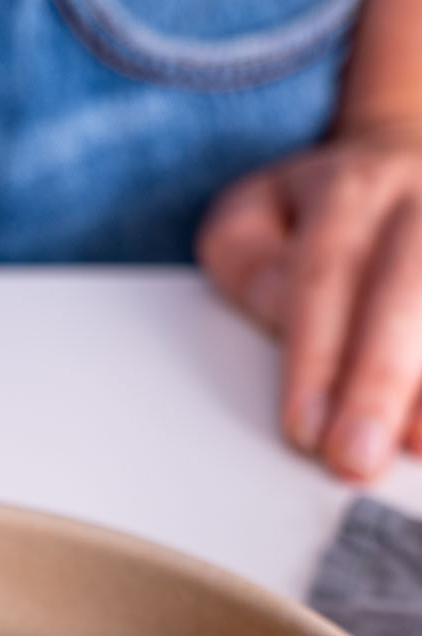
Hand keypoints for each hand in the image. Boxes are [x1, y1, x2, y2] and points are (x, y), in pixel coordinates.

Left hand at [197, 121, 421, 481]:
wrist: (411, 162)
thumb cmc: (323, 213)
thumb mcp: (257, 214)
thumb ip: (247, 263)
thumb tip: (277, 314)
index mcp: (350, 191)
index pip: (327, 276)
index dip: (317, 358)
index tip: (305, 428)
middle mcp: (421, 202)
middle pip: (406, 288)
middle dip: (378, 380)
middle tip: (355, 458)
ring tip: (414, 449)